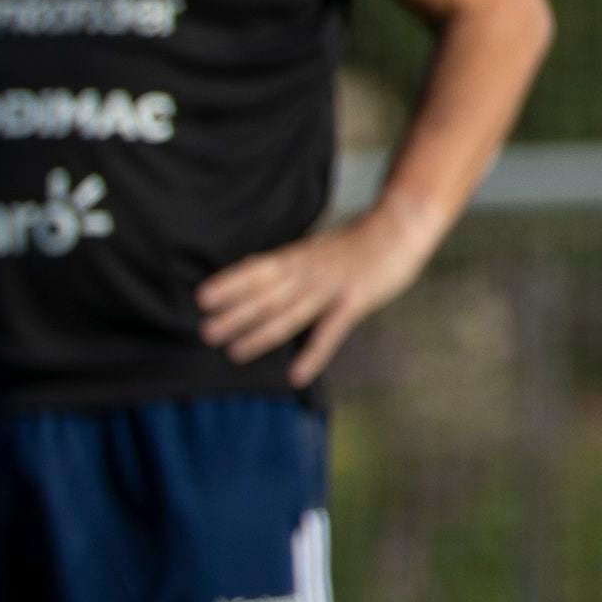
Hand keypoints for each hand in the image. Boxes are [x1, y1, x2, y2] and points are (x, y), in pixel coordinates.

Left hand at [198, 204, 443, 385]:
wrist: (400, 226)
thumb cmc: (352, 241)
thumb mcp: (312, 246)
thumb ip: (282, 261)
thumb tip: (246, 267)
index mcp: (296, 257)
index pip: (257, 270)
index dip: (230, 284)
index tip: (201, 298)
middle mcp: (308, 272)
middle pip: (267, 295)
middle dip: (235, 314)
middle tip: (205, 333)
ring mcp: (331, 288)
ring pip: (290, 313)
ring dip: (261, 334)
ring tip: (234, 353)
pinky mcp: (354, 302)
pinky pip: (330, 332)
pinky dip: (312, 354)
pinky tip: (295, 375)